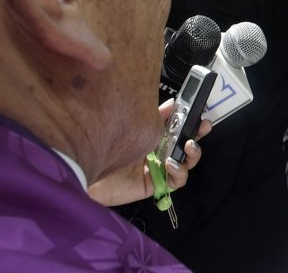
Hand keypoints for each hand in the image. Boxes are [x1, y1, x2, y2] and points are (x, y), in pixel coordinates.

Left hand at [87, 99, 212, 205]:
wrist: (84, 171)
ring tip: (189, 146)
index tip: (201, 112)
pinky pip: (176, 180)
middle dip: (198, 135)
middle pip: (186, 144)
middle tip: (203, 127)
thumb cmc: (104, 146)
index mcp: (153, 135)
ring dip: (192, 153)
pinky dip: (179, 171)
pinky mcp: (155, 184)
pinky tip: (171, 163)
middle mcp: (157, 151)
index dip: (191, 121)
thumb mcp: (134, 127)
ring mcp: (158, 168)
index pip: (178, 127)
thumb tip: (173, 103)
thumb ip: (155, 117)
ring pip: (186, 162)